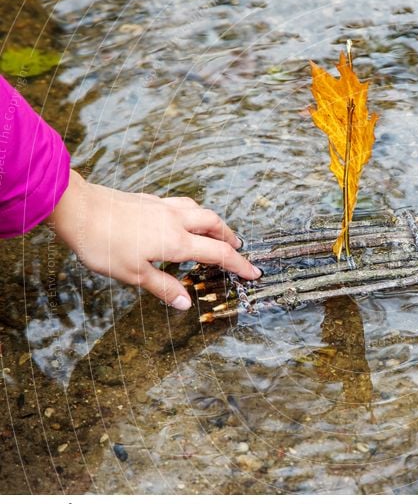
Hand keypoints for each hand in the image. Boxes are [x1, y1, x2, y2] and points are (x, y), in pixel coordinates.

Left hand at [47, 169, 260, 309]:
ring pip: (199, 210)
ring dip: (214, 222)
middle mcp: (176, 221)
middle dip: (230, 237)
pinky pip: (180, 204)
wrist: (77, 208)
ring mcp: (162, 207)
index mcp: (177, 242)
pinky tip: (180, 219)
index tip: (254, 273)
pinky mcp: (148, 200)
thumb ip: (163, 287)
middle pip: (214, 224)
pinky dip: (191, 213)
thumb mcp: (133, 274)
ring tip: (215, 231)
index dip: (239, 265)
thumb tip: (185, 303)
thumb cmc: (103, 243)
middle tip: (238, 249)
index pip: (219, 253)